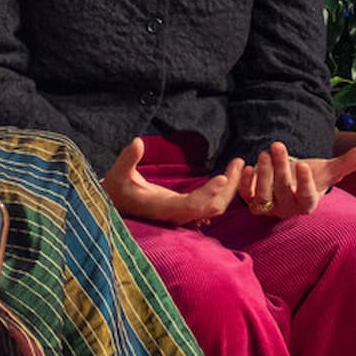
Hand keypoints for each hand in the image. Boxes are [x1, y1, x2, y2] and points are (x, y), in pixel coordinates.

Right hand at [101, 138, 244, 226]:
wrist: (115, 206)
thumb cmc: (115, 191)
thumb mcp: (118, 174)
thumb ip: (127, 159)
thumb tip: (137, 141)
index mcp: (163, 208)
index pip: (191, 205)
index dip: (207, 194)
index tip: (222, 177)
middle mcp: (177, 214)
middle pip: (211, 207)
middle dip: (229, 187)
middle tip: (240, 162)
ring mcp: (183, 213)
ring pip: (214, 207)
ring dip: (230, 188)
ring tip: (239, 165)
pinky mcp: (186, 208)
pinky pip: (210, 204)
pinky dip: (223, 191)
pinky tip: (230, 176)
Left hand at [239, 140, 355, 218]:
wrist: (290, 183)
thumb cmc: (312, 176)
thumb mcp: (328, 170)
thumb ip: (347, 162)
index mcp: (307, 204)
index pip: (307, 197)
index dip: (306, 183)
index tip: (305, 164)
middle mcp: (287, 209)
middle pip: (282, 191)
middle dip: (280, 168)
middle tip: (277, 145)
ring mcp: (269, 206)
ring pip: (262, 196)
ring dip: (262, 174)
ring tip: (265, 152)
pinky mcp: (252, 201)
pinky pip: (245, 196)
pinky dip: (244, 182)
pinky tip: (246, 165)